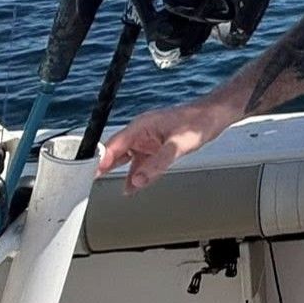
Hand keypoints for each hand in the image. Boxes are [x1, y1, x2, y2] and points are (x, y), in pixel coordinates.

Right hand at [97, 98, 239, 194]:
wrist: (215, 116)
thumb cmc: (198, 122)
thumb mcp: (177, 145)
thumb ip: (157, 164)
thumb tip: (137, 179)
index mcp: (140, 126)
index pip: (112, 145)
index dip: (99, 160)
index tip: (88, 174)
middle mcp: (141, 133)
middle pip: (116, 152)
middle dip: (103, 167)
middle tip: (88, 182)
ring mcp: (149, 140)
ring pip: (128, 159)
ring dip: (120, 172)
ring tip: (104, 186)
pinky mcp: (157, 147)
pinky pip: (141, 163)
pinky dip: (136, 175)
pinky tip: (131, 186)